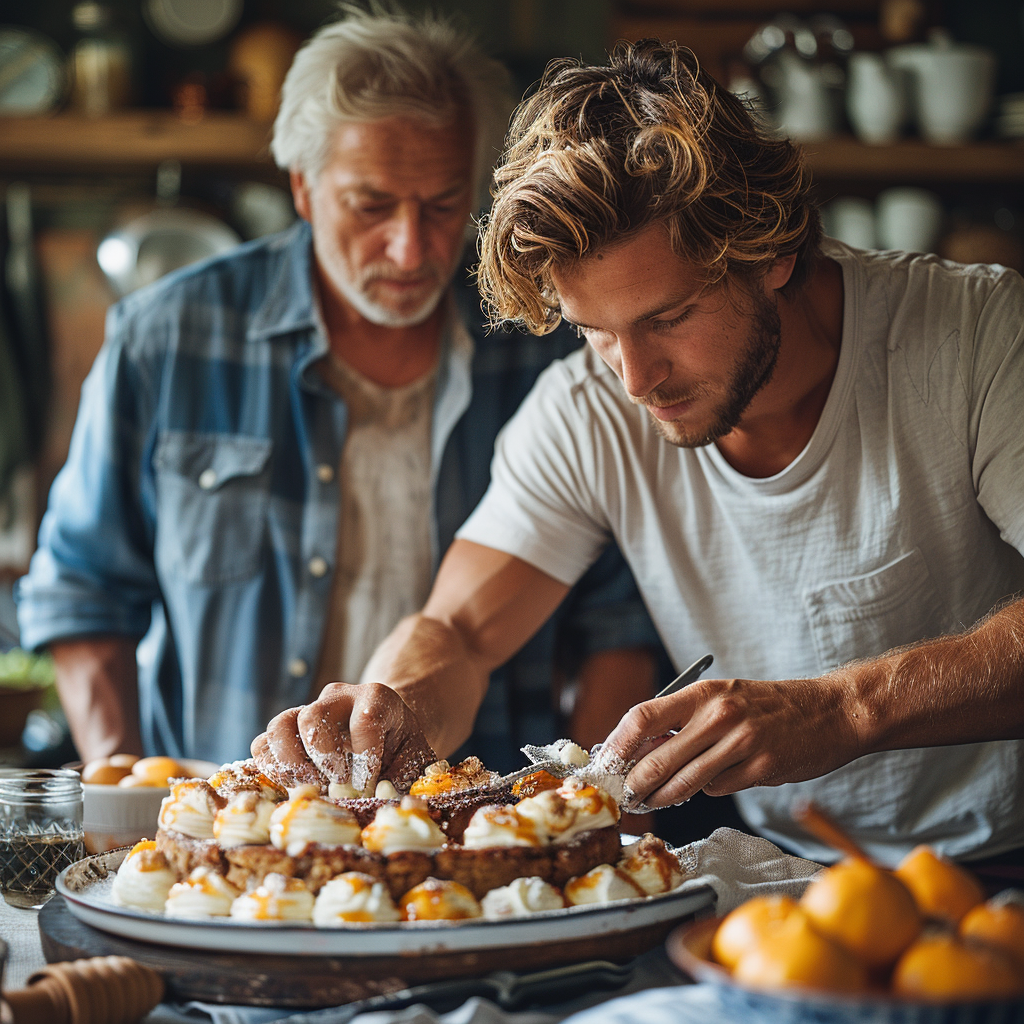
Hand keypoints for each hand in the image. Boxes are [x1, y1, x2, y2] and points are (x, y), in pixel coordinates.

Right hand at [252, 683, 435, 792]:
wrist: (386, 731)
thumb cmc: (401, 750)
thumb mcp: (414, 760)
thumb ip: (403, 779)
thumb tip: (379, 797)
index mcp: (377, 698)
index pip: (366, 719)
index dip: (364, 756)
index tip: (367, 782)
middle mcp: (339, 698)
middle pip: (314, 716)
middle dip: (323, 757)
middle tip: (337, 782)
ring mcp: (308, 710)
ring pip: (280, 725)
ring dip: (291, 764)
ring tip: (312, 786)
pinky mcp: (287, 731)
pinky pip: (262, 744)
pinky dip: (272, 769)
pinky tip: (295, 786)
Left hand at [601, 674, 863, 808]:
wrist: (831, 711)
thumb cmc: (770, 707)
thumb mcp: (723, 698)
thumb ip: (684, 720)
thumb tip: (639, 748)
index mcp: (703, 694)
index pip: (643, 716)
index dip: (618, 744)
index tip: (606, 763)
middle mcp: (719, 715)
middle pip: (658, 758)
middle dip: (634, 784)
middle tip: (624, 796)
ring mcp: (742, 743)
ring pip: (685, 782)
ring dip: (663, 797)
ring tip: (651, 801)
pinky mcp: (762, 768)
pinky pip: (718, 790)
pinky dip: (707, 791)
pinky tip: (712, 783)